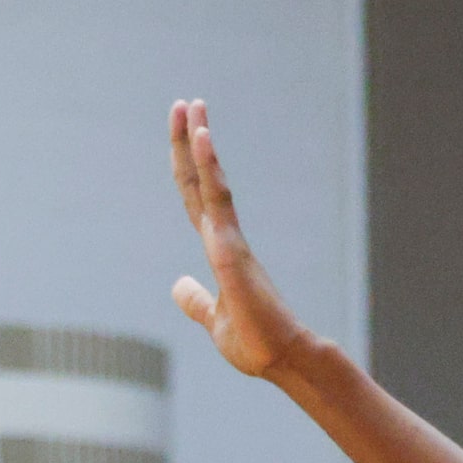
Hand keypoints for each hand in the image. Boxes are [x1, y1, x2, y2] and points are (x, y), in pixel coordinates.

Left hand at [169, 99, 310, 379]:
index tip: (184, 128)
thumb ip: (195, 299)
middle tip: (185, 101)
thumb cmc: (256, 342)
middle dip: (191, 141)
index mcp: (218, 248)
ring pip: (213, 187)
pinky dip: (211, 178)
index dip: (186, 163)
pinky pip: (219, 211)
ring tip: (194, 111)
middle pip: (201, 181)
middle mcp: (225, 238)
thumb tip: (179, 285)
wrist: (283, 360)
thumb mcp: (213, 317)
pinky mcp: (234, 258)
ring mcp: (231, 245)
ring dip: (202, 149)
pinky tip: (204, 156)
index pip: (196, 196)